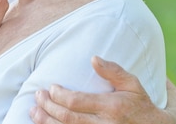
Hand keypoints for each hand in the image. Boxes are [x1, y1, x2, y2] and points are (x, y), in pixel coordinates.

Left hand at [30, 56, 172, 123]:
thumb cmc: (141, 104)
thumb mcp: (133, 84)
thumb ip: (113, 71)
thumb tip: (93, 58)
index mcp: (110, 108)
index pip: (75, 102)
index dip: (58, 95)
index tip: (51, 87)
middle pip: (66, 118)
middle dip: (47, 107)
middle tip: (37, 96)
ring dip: (46, 122)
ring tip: (34, 111)